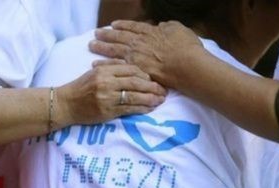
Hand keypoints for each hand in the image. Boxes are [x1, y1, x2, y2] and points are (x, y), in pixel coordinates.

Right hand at [56, 64, 165, 126]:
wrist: (66, 104)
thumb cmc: (81, 87)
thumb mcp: (94, 72)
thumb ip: (112, 68)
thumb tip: (134, 68)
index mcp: (104, 71)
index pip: (130, 70)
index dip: (145, 75)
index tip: (154, 79)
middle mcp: (106, 83)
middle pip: (135, 83)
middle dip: (152, 87)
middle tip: (164, 91)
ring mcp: (107, 98)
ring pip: (134, 97)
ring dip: (150, 99)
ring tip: (161, 100)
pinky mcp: (108, 112)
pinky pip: (129, 109)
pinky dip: (141, 109)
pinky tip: (150, 108)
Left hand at [89, 20, 203, 89]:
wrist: (186, 66)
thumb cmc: (185, 47)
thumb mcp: (178, 29)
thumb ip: (166, 27)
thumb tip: (160, 26)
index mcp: (149, 31)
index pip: (132, 27)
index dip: (122, 25)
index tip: (113, 24)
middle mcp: (139, 43)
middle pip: (119, 37)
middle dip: (107, 34)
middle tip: (96, 33)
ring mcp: (135, 57)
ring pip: (114, 50)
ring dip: (102, 47)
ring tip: (91, 45)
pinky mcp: (133, 71)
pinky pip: (115, 67)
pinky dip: (105, 65)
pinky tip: (95, 64)